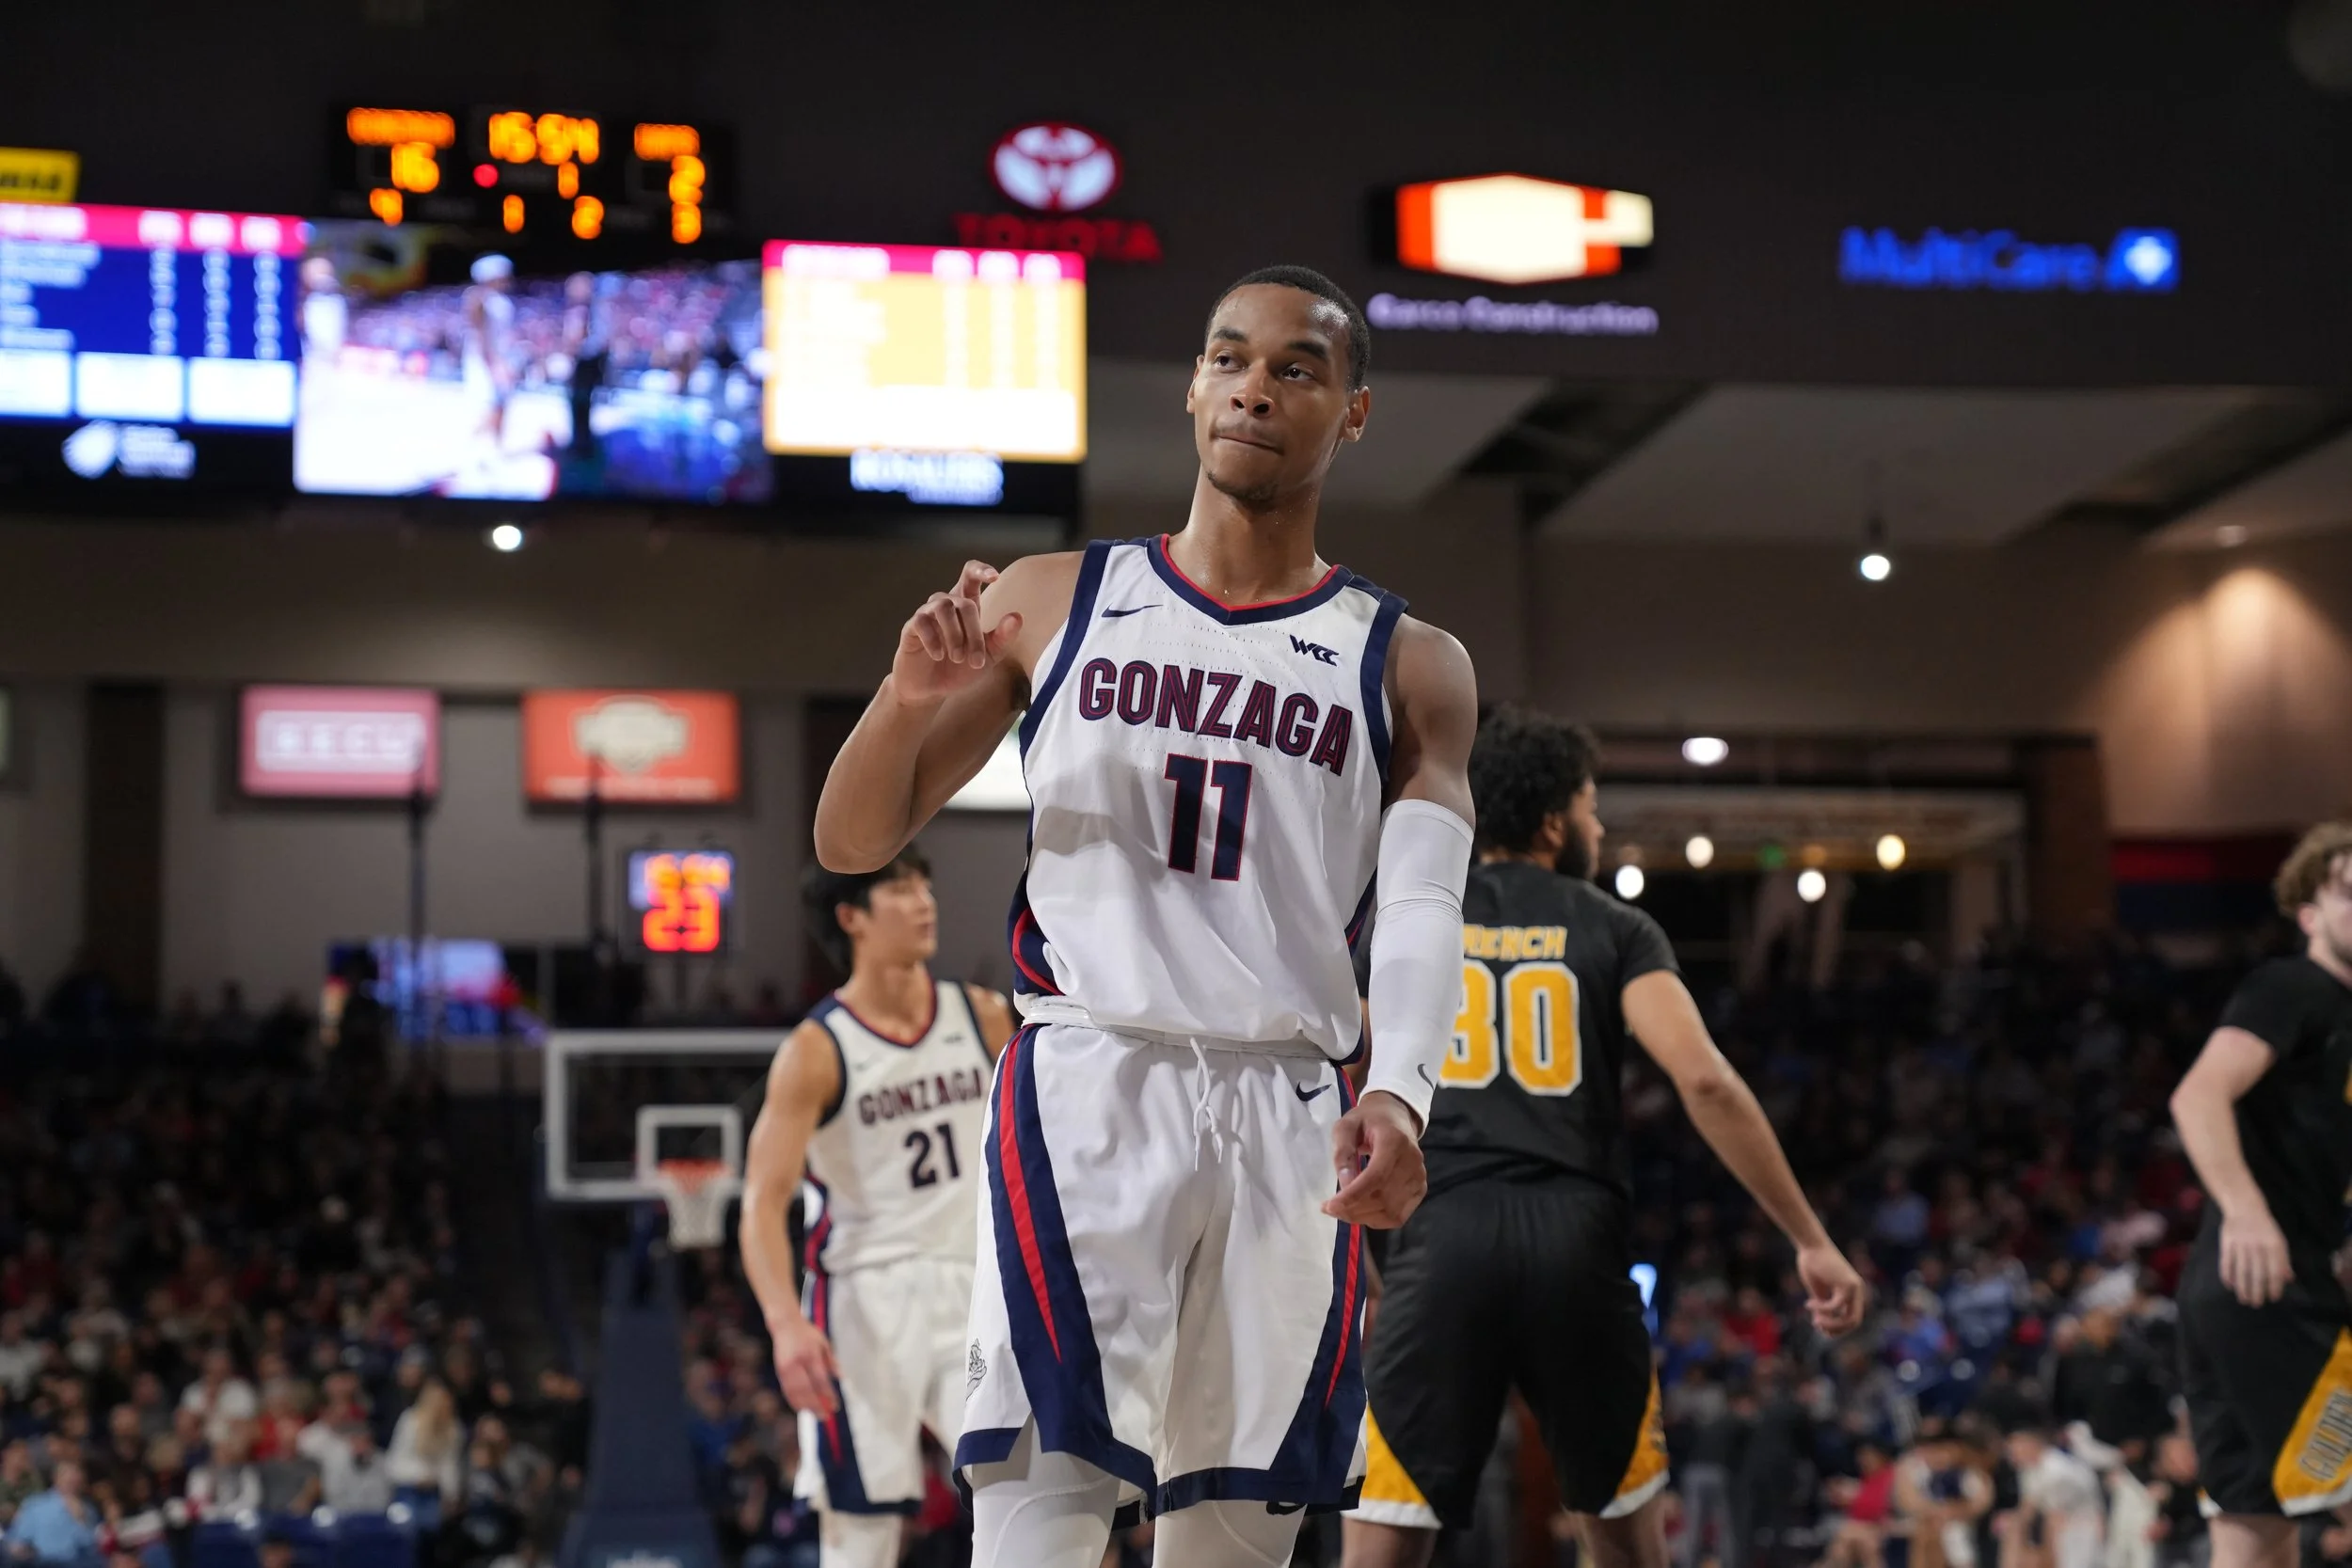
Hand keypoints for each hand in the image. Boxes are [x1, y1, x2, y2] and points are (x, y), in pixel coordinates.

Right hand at [768, 1315, 839, 1417]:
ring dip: (806, 1406)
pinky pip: (787, 1390)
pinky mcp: (779, 1371)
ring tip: (816, 1415)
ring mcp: (786, 1368)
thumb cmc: (807, 1333)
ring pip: (795, 1393)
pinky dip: (794, 1401)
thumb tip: (841, 1378)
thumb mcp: (823, 1342)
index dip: (828, 1395)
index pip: (820, 1380)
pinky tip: (802, 1408)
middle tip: (826, 1417)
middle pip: (807, 1390)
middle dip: (817, 1405)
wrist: (785, 1324)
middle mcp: (797, 1362)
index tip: (836, 1405)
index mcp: (811, 1354)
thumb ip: (831, 1361)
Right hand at [892, 560, 1021, 705]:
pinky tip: (939, 656)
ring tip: (958, 658)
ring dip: (955, 635)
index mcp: (966, 607)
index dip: (981, 570)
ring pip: (943, 607)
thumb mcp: (988, 657)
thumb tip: (1017, 616)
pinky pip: (922, 621)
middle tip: (976, 660)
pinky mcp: (911, 627)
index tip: (995, 577)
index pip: (970, 575)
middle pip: (965, 602)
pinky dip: (933, 640)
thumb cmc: (960, 669)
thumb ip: (1002, 638)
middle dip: (974, 633)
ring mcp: (927, 614)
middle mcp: (947, 604)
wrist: (931, 690)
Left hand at [1322, 1090, 1426, 1227]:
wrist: (1395, 1117)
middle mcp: (1412, 1161)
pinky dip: (1376, 1219)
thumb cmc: (1367, 1121)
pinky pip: (1397, 1216)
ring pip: (1390, 1212)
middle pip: (1383, 1198)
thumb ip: (1343, 1151)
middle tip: (1329, 1207)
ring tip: (1342, 1209)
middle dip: (1352, 1209)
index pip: (1377, 1175)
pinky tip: (1360, 1210)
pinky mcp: (1420, 1189)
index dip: (1354, 1195)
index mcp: (1394, 1140)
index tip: (1330, 1206)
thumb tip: (1345, 1184)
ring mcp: (1419, 1178)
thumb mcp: (1346, 1126)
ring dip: (1362, 1217)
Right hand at [1796, 1240, 1867, 1336]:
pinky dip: (1822, 1309)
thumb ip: (1823, 1306)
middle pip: (1854, 1322)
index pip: (1851, 1319)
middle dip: (1836, 1329)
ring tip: (1815, 1320)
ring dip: (1831, 1323)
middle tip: (1817, 1325)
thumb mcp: (1818, 1290)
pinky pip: (1836, 1306)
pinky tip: (1809, 1304)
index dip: (1837, 1327)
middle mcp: (1858, 1291)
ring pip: (1849, 1319)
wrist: (1811, 1245)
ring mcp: (1855, 1288)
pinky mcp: (1847, 1285)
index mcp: (1853, 1292)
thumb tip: (1821, 1323)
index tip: (1817, 1324)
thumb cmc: (1813, 1264)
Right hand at [2219, 1205, 2292, 1305]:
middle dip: (2257, 1290)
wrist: (2244, 1207)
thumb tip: (2288, 1279)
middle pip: (2257, 1273)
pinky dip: (2227, 1274)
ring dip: (2242, 1286)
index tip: (2273, 1298)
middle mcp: (2257, 1246)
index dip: (2274, 1286)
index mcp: (2273, 1245)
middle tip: (2256, 1304)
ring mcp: (2241, 1244)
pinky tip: (2229, 1285)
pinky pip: (2227, 1262)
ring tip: (2244, 1299)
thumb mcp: (2279, 1241)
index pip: (2275, 1270)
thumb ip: (2283, 1260)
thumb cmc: (2265, 1227)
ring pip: (2241, 1270)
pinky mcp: (2227, 1242)